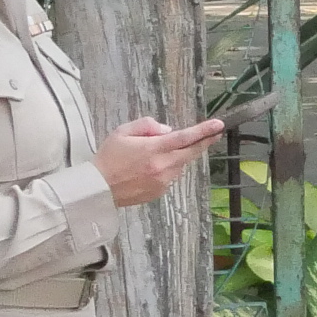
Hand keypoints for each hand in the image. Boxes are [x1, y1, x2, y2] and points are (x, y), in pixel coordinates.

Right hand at [94, 116, 222, 207]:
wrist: (98, 188)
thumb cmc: (108, 157)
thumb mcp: (122, 132)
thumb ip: (147, 125)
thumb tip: (168, 130)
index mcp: (153, 149)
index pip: (184, 137)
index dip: (203, 131)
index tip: (218, 125)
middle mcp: (163, 166)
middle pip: (191, 152)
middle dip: (205, 142)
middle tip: (215, 133)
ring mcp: (164, 181)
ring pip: (180, 164)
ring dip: (177, 156)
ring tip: (153, 156)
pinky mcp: (161, 192)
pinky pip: (171, 176)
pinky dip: (167, 169)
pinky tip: (148, 170)